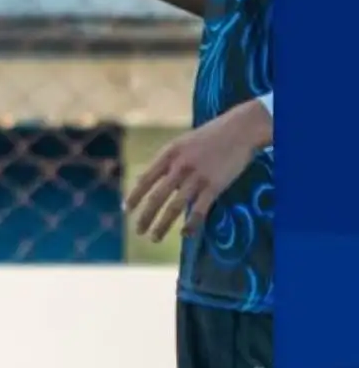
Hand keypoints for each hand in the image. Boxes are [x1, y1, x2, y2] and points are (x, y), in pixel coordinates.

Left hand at [125, 100, 272, 241]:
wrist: (241, 129)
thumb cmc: (209, 137)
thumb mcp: (180, 144)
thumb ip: (163, 162)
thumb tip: (142, 179)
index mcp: (168, 154)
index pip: (145, 179)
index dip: (134, 196)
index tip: (126, 210)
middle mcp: (179, 166)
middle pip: (157, 197)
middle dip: (145, 217)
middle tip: (138, 231)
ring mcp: (197, 177)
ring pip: (175, 207)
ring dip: (162, 225)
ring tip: (154, 238)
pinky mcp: (215, 185)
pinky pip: (200, 209)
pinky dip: (191, 224)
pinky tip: (185, 234)